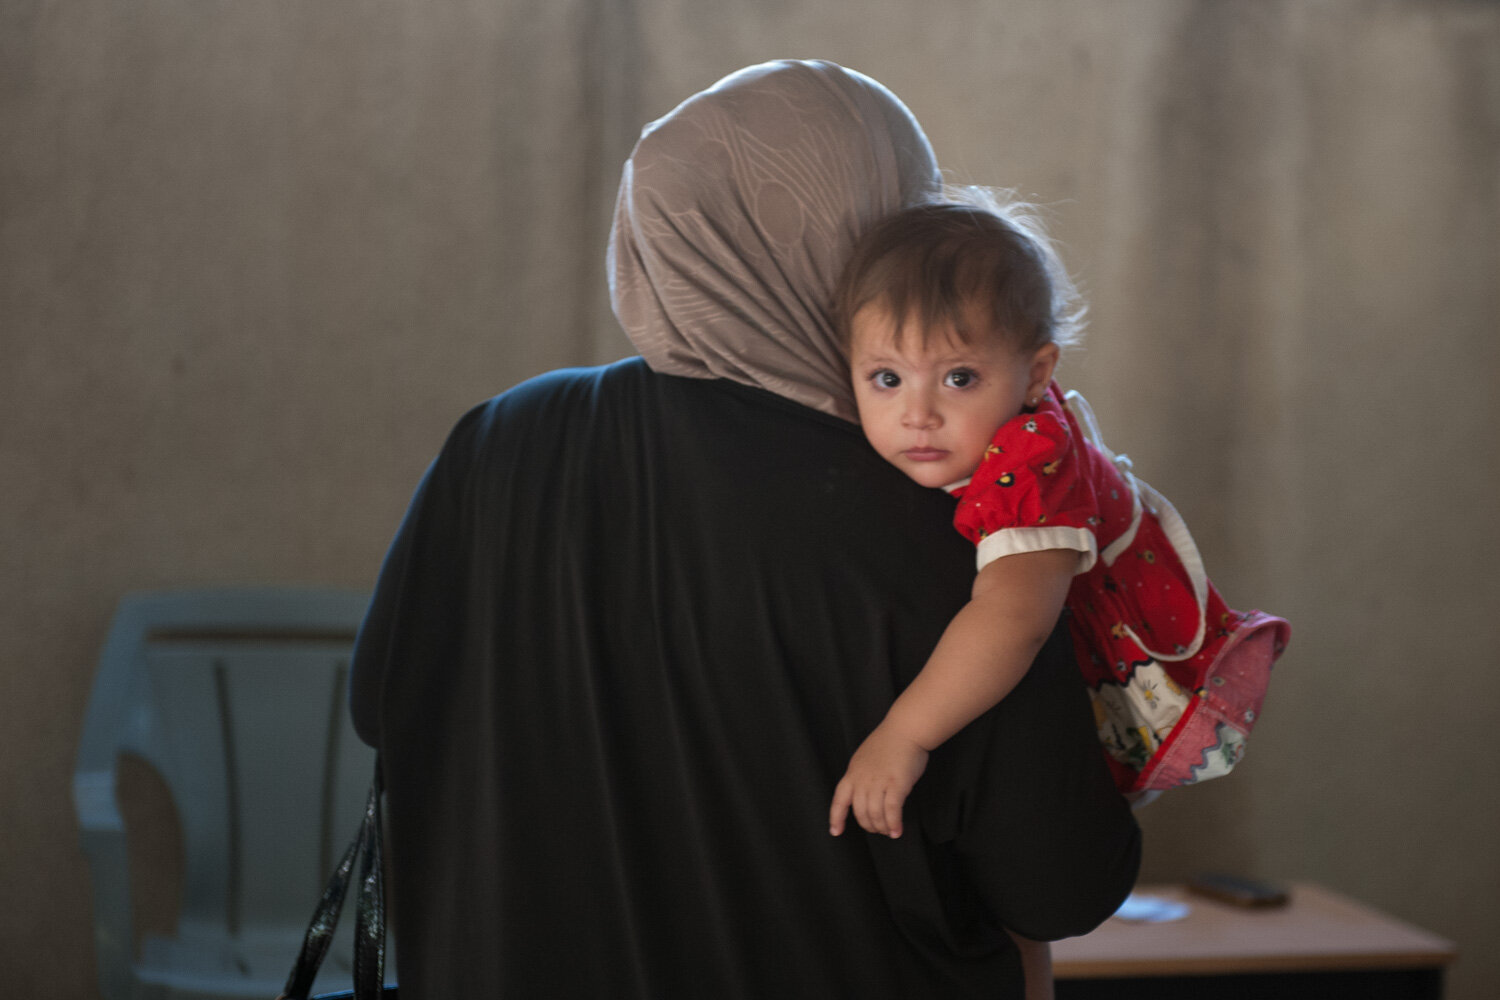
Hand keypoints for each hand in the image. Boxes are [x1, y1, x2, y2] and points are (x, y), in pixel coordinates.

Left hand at [828, 722, 929, 837]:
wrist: (905, 730)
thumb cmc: (888, 742)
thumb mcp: (864, 759)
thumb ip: (861, 776)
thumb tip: (864, 794)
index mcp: (852, 773)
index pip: (839, 800)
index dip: (836, 818)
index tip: (835, 831)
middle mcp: (862, 780)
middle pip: (860, 812)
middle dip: (869, 826)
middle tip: (878, 829)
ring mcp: (878, 782)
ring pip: (875, 815)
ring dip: (882, 827)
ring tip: (889, 831)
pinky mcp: (896, 785)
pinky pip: (892, 811)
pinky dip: (894, 824)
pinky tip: (897, 831)